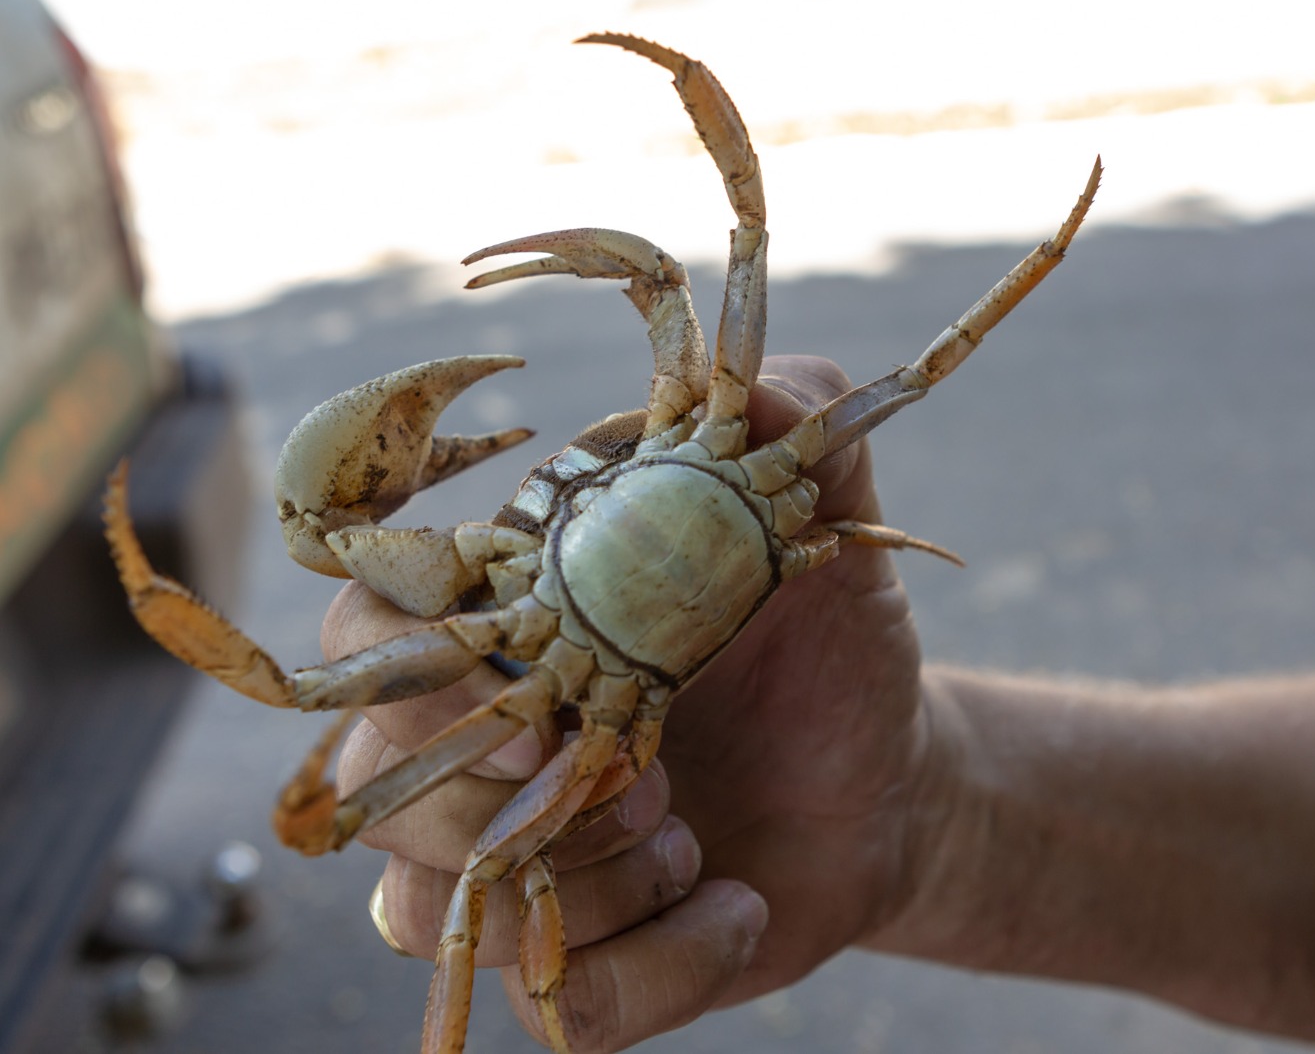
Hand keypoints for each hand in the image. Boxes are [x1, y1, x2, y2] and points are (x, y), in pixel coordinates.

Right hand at [328, 355, 933, 1050]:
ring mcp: (517, 865)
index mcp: (510, 628)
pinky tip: (743, 906)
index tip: (547, 674)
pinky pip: (560, 1011)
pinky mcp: (579, 961)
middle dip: (511, 791)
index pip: (368, 628)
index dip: (421, 655)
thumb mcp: (831, 535)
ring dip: (587, 883)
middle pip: (371, 789)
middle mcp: (481, 747)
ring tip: (697, 839)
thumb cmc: (830, 642)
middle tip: (654, 768)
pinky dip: (665, 966)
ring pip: (432, 913)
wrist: (887, 775)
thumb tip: (750, 383)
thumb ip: (799, 430)